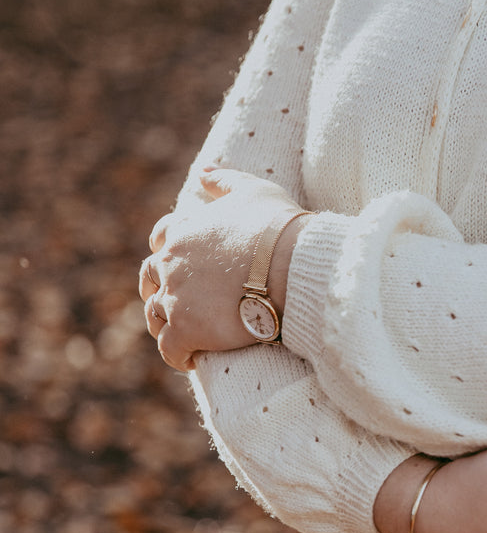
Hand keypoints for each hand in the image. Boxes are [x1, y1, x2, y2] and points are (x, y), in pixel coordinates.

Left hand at [139, 167, 308, 370]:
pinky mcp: (186, 330)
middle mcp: (171, 263)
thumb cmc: (277, 226)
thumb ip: (224, 180)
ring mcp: (176, 297)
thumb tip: (203, 172)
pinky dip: (176, 355)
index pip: (161, 239)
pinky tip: (190, 360)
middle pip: (150, 279)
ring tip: (182, 335)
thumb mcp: (252, 189)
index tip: (177, 263)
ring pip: (155, 315)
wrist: (290, 264)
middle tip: (175, 304)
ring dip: (165, 325)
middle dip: (158, 290)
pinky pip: (169, 348)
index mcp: (184, 230)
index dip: (167, 251)